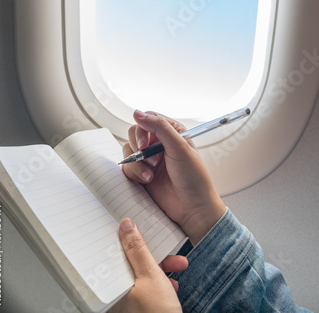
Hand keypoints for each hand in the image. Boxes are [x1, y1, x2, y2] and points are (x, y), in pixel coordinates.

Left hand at [109, 218, 186, 312]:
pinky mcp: (141, 309)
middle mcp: (115, 297)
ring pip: (142, 275)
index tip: (135, 228)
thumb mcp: (151, 276)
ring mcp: (129, 304)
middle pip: (129, 264)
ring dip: (161, 267)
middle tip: (163, 246)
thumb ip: (138, 250)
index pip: (112, 255)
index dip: (125, 240)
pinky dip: (162, 283)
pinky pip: (149, 289)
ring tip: (178, 264)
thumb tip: (126, 226)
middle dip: (151, 254)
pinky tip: (174, 283)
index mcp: (110, 288)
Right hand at [122, 111, 225, 244]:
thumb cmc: (194, 177)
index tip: (144, 142)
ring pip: (128, 150)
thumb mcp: (180, 147)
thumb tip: (137, 113)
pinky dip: (135, 173)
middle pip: (134, 133)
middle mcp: (158, 143)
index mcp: (171, 132)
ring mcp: (149, 158)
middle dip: (138, 145)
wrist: (192, 208)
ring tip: (151, 173)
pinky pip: (127, 166)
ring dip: (137, 162)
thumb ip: (159, 127)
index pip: (148, 119)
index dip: (142, 128)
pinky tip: (148, 180)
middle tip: (147, 156)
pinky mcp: (141, 173)